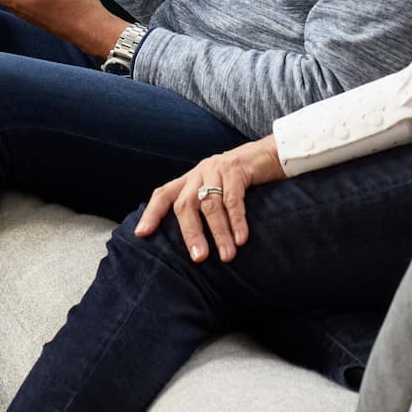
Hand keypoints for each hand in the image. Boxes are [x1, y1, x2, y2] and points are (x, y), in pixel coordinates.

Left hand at [136, 137, 286, 262]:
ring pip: (210, 204)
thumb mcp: (217, 189)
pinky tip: (241, 239)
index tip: (141, 234)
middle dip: (190, 233)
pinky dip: (237, 221)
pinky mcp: (237, 169)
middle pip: (185, 204)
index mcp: (190, 178)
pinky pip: (234, 199)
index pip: (163, 194)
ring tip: (226, 255)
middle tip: (199, 258)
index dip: (151, 213)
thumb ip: (203, 208)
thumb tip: (195, 244)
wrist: (270, 153)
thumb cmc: (241, 180)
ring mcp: (217, 169)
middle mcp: (199, 172)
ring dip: (218, 233)